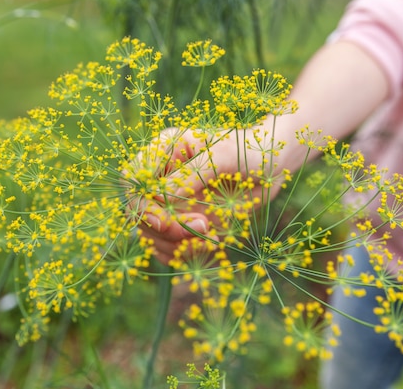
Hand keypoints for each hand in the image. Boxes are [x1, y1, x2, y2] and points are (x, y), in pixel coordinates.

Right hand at [132, 126, 280, 263]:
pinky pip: (168, 247)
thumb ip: (191, 174)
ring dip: (176, 244)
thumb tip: (162, 197)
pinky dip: (184, 252)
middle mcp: (159, 178)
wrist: (269, 167)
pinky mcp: (180, 223)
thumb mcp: (223, 155)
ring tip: (211, 234)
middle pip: (137, 212)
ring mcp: (167, 203)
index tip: (162, 222)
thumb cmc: (247, 150)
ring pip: (150, 234)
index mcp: (163, 150)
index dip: (139, 203)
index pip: (132, 179)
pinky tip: (210, 242)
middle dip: (164, 229)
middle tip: (202, 227)